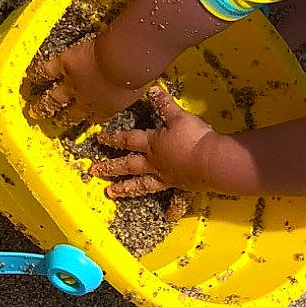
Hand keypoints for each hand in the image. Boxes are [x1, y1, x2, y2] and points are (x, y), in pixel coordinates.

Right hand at [29, 37, 143, 129]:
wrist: (125, 61)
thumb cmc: (138, 72)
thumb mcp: (139, 87)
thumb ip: (134, 89)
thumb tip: (143, 84)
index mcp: (107, 107)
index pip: (96, 116)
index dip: (90, 119)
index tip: (84, 122)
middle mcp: (87, 100)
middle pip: (72, 113)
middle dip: (63, 119)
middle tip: (54, 123)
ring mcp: (73, 83)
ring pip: (54, 98)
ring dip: (44, 105)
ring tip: (34, 110)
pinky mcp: (65, 65)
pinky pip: (46, 71)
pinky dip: (37, 73)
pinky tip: (29, 77)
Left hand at [90, 83, 223, 197]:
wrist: (212, 162)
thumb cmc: (193, 138)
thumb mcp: (178, 117)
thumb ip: (165, 104)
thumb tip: (152, 90)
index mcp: (152, 145)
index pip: (128, 140)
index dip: (113, 138)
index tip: (98, 140)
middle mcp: (155, 164)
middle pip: (128, 165)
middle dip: (110, 167)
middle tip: (93, 172)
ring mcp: (167, 178)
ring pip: (142, 184)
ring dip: (126, 188)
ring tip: (111, 193)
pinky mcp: (181, 187)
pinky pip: (174, 199)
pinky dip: (172, 207)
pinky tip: (169, 216)